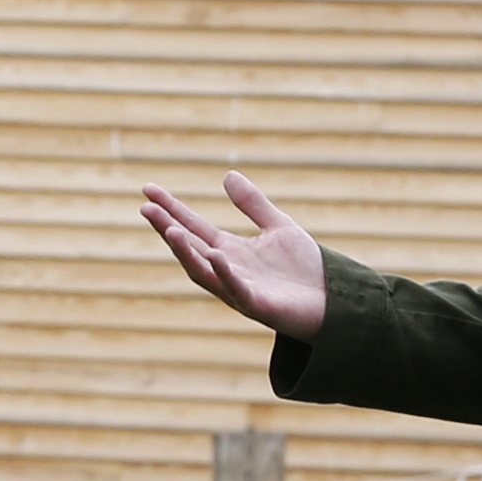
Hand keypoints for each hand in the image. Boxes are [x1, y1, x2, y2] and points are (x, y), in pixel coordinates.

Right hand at [137, 172, 327, 340]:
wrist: (335, 301)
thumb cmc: (305, 269)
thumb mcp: (278, 227)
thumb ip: (253, 204)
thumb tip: (227, 175)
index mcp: (229, 250)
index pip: (192, 226)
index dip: (170, 208)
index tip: (147, 189)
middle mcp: (226, 269)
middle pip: (190, 247)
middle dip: (167, 228)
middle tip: (146, 208)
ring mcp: (239, 289)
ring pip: (202, 272)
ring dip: (185, 252)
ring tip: (170, 230)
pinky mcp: (257, 305)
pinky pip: (236, 288)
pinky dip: (224, 273)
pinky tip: (215, 254)